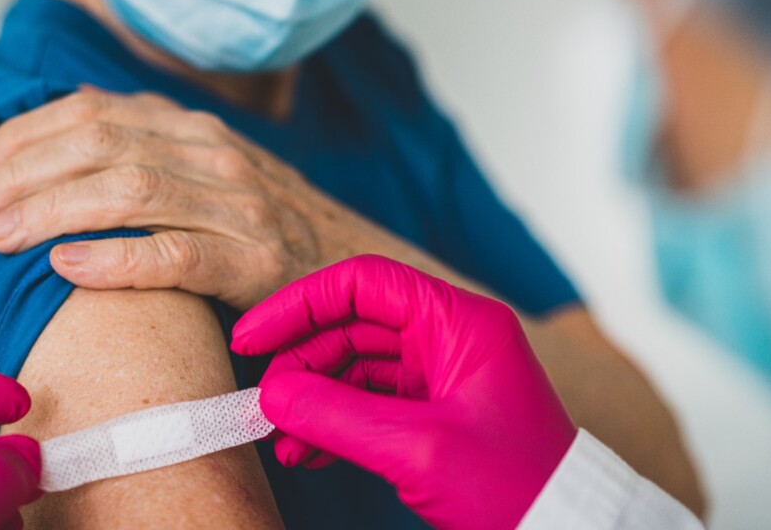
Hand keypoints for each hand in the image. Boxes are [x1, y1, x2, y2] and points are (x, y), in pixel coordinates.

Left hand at [0, 87, 383, 309]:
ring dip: (48, 211)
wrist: (353, 266)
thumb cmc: (260, 227)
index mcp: (191, 127)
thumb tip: (54, 136)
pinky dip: (115, 258)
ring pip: (127, 191)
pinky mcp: (256, 261)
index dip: (20, 137)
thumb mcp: (203, 171)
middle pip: (98, 143)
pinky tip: (67, 267)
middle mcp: (213, 153)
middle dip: (20, 174)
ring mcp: (238, 204)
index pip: (89, 111)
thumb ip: (143, 150)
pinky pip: (176, 254)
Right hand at [231, 256, 576, 529]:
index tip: (253, 336)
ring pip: (355, 368)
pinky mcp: (434, 415)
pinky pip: (369, 404)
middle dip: (302, 362)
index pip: (364, 284)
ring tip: (280, 436)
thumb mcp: (420, 449)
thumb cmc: (517, 487)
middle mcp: (449, 339)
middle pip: (353, 325)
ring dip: (312, 399)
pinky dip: (334, 424)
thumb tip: (273, 395)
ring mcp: (441, 377)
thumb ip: (339, 417)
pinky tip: (305, 451)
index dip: (302, 303)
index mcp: (459, 322)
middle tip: (264, 402)